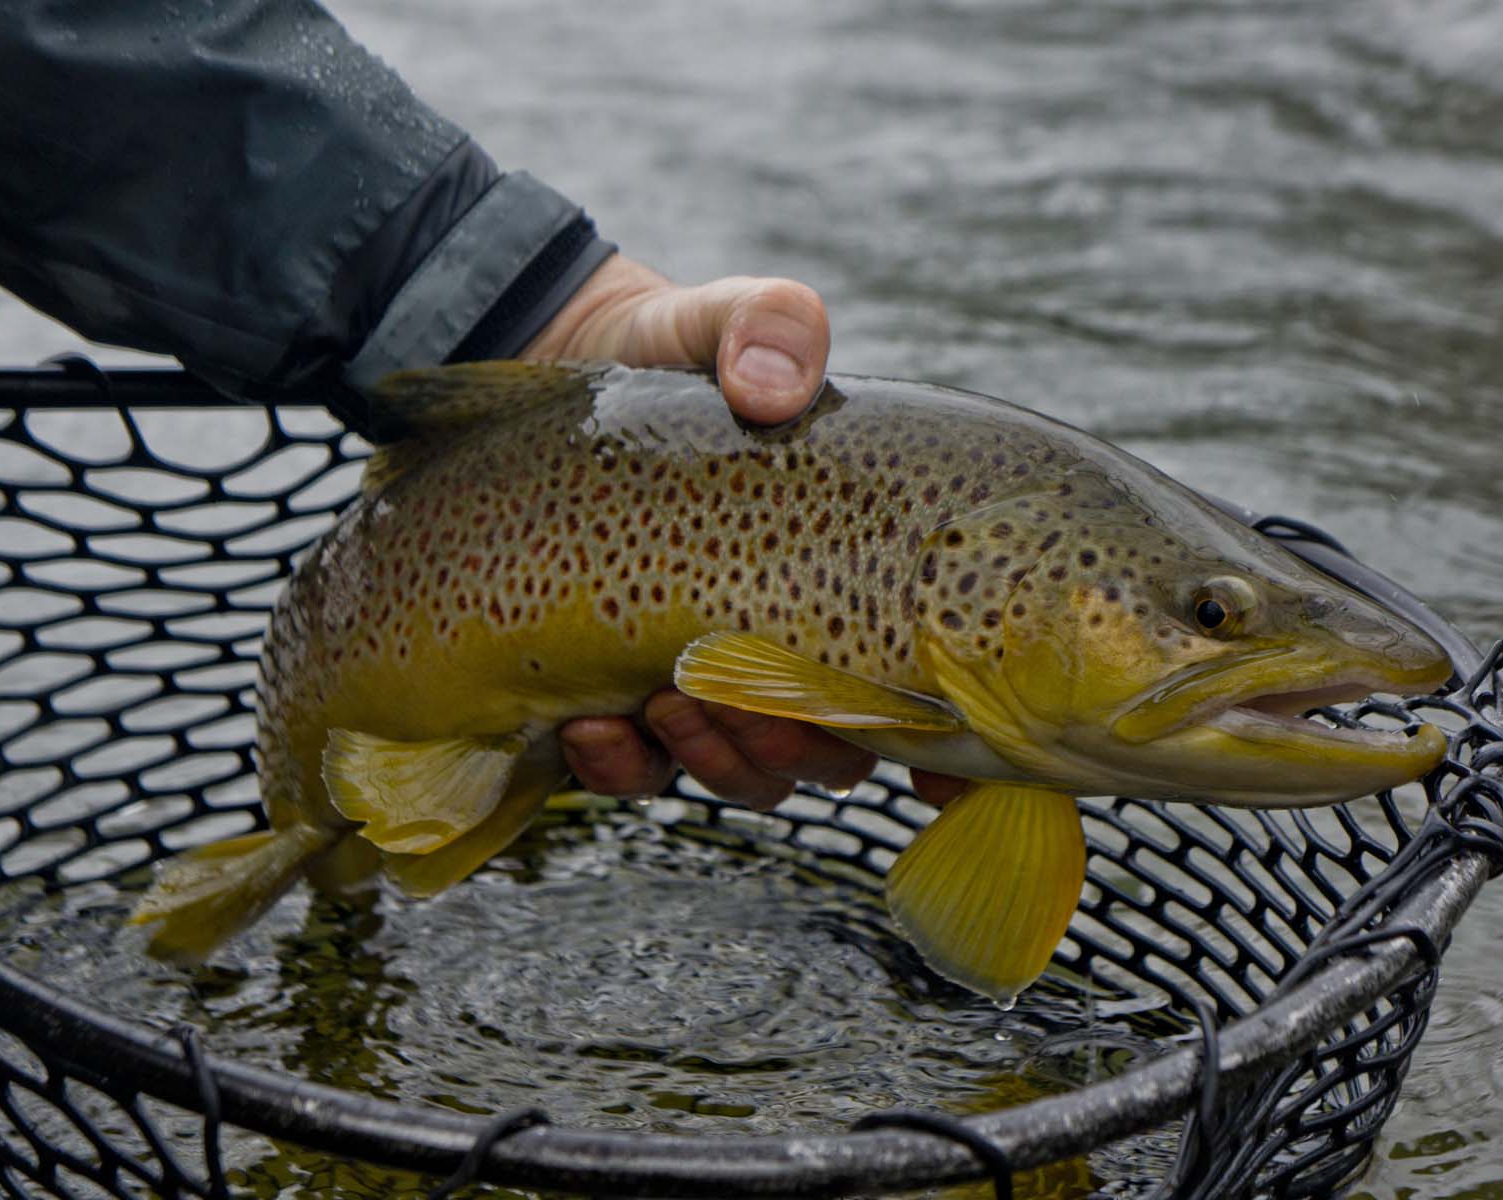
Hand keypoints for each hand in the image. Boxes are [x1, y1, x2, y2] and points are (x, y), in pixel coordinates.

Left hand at [529, 255, 966, 810]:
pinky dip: (621, 765)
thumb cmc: (678, 356)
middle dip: (799, 747)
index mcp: (856, 577)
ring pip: (747, 773)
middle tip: (755, 703)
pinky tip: (592, 723)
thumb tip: (774, 387)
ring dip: (715, 757)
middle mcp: (794, 644)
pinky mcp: (619, 695)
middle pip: (833, 754)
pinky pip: (636, 774)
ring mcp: (709, 680)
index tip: (928, 760)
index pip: (923, 687)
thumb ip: (771, 327)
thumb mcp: (730, 322)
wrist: (561, 365)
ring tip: (666, 700)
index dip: (942, 744)